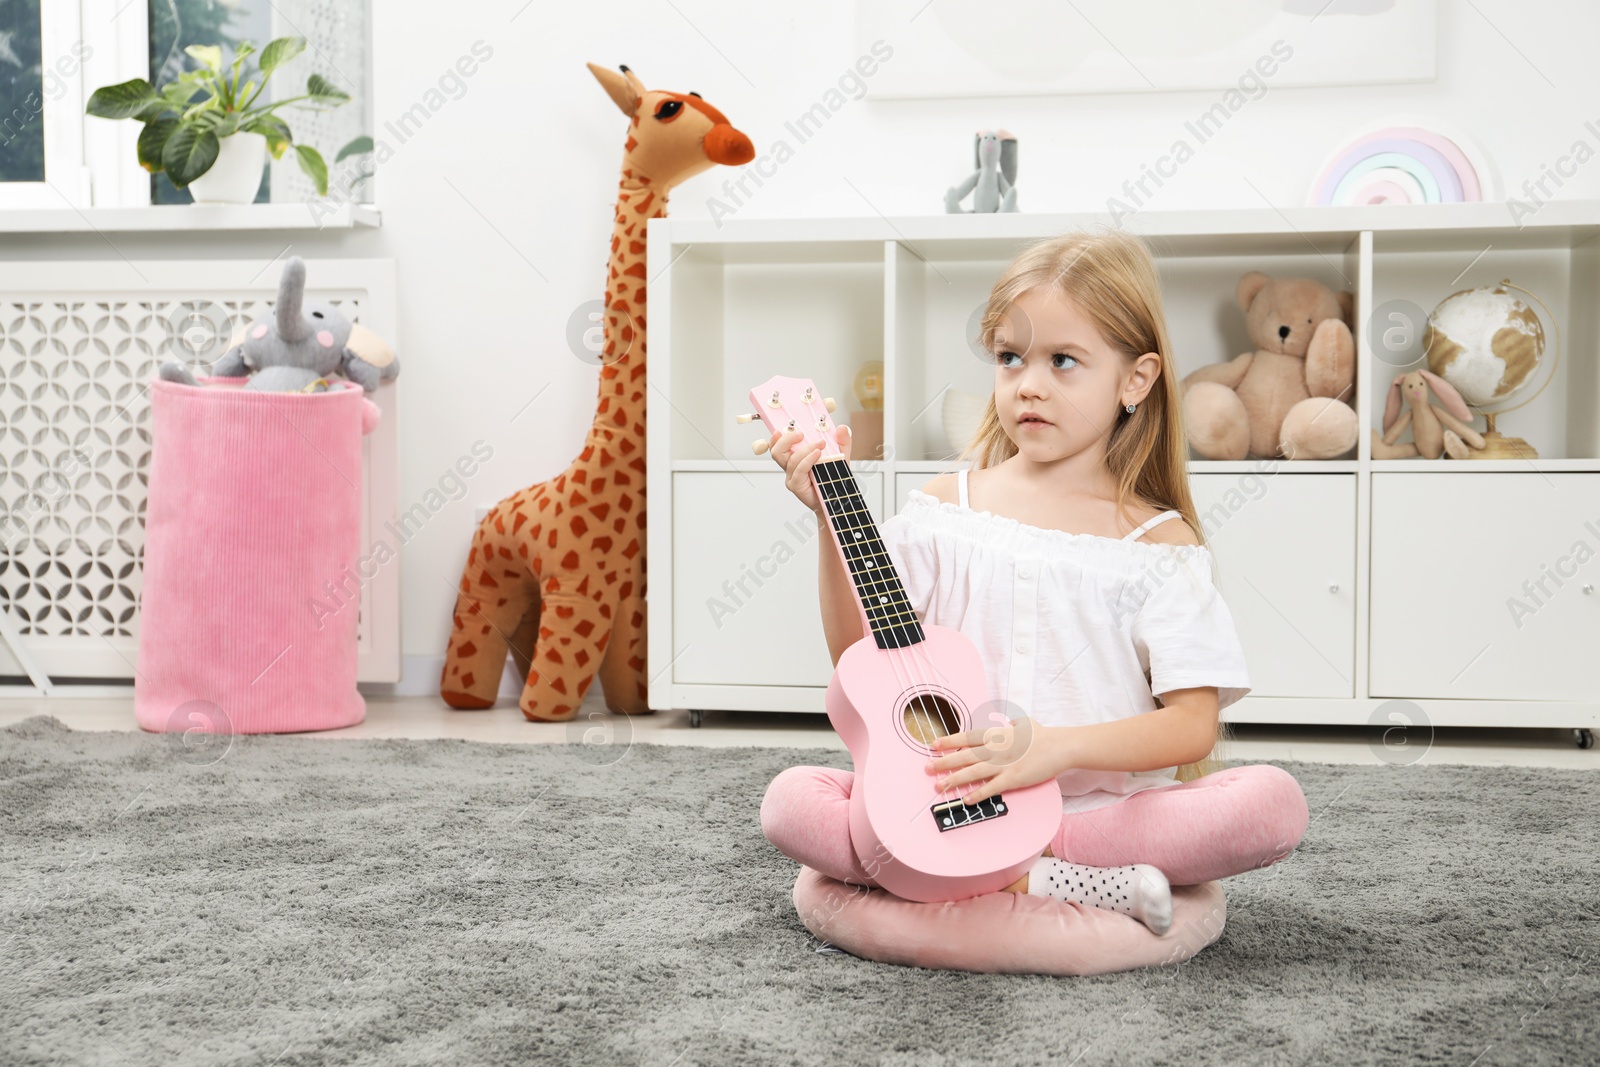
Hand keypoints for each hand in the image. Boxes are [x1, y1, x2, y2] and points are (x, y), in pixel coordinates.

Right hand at [768, 424, 850, 514]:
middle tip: (801, 434)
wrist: (837, 497)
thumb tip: (842, 428)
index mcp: (796, 457)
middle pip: (776, 451)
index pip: (778, 446)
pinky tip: (817, 454)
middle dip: (787, 439)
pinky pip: (799, 469)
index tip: (783, 428)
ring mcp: (792, 476)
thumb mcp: (841, 455)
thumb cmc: (834, 478)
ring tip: (819, 445)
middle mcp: (791, 467)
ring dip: (805, 449)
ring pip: (790, 459)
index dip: (776, 437)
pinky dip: (808, 460)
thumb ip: (842, 441)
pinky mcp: (796, 485)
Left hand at [925, 717, 1060, 805]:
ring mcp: (1004, 764)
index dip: (949, 741)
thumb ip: (1013, 724)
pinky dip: (978, 794)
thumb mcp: (1025, 723)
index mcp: (997, 734)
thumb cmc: (1043, 735)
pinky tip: (967, 799)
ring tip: (940, 785)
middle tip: (928, 768)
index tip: (934, 744)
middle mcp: (996, 748)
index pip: (967, 737)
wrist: (1061, 747)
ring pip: (973, 772)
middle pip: (965, 755)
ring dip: (955, 779)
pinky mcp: (1013, 778)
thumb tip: (1009, 723)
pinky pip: (992, 787)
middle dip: (944, 762)